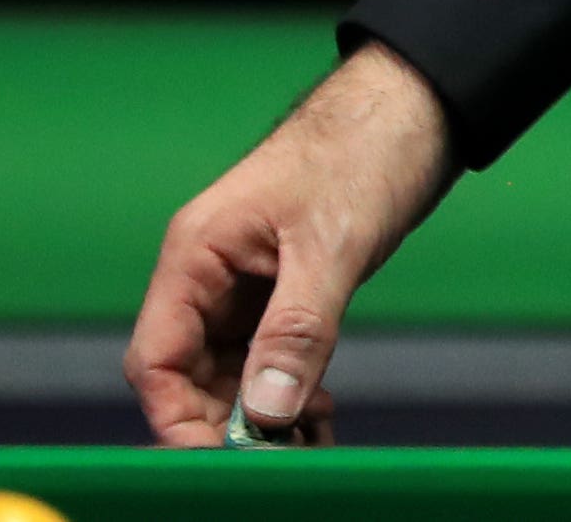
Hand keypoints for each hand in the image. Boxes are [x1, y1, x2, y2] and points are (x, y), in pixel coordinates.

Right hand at [126, 42, 456, 446]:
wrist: (414, 105)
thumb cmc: (363, 150)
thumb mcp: (331, 245)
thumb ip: (297, 330)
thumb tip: (266, 411)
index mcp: (196, 253)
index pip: (156, 358)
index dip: (178, 418)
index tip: (219, 461)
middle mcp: (209, 274)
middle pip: (190, 377)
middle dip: (226, 427)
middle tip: (279, 463)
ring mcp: (245, 285)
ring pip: (231, 374)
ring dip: (262, 418)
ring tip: (309, 448)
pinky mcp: (283, 290)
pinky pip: (268, 358)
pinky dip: (288, 394)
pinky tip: (319, 416)